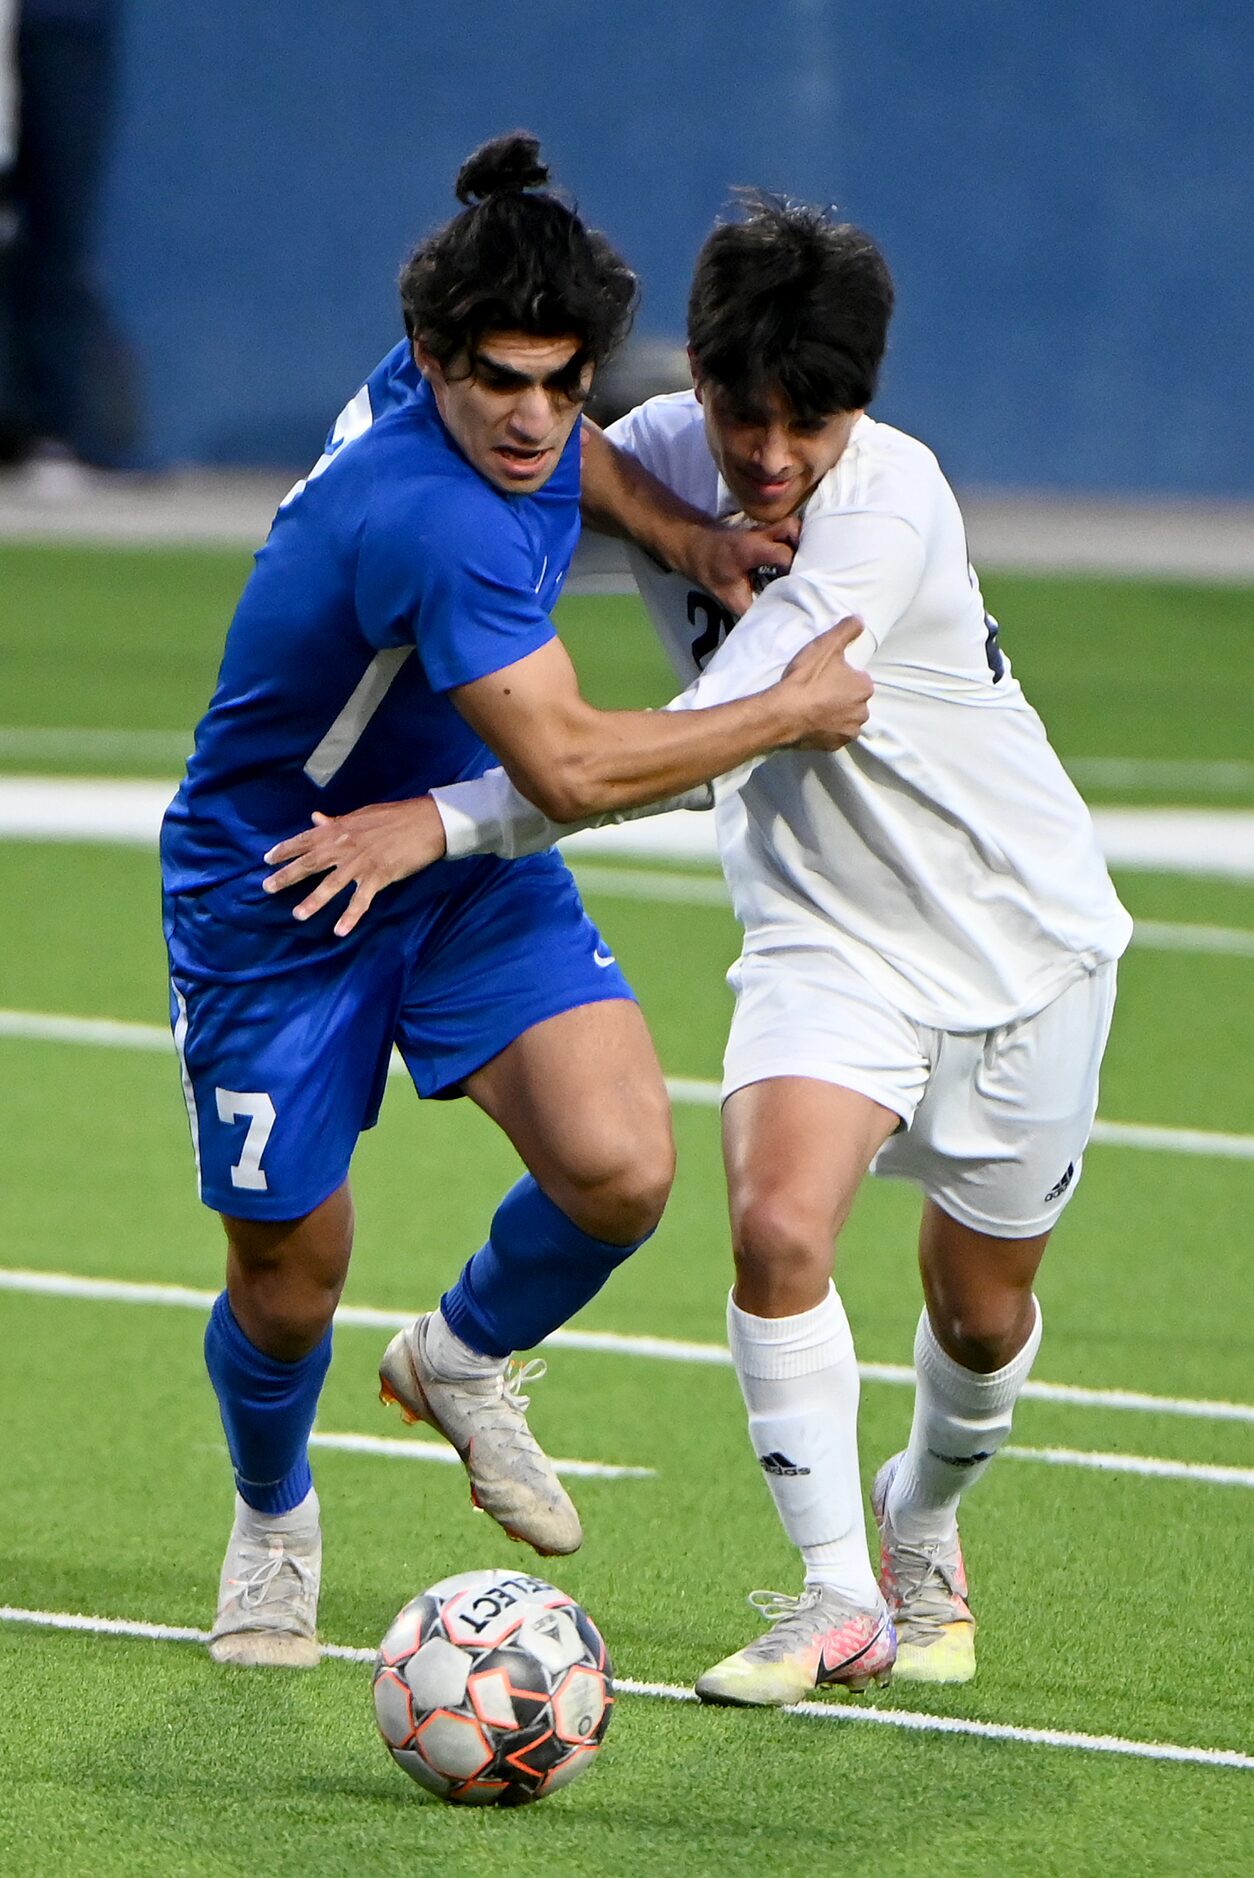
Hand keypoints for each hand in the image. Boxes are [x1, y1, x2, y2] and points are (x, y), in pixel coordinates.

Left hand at [262, 796, 447, 935]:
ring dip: (313, 901)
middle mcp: (344, 845)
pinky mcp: (378, 876)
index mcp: (339, 829)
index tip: (267, 859)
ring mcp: (361, 863)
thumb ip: (337, 821)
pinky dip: (350, 917)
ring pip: (331, 885)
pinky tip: (339, 931)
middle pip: (310, 863)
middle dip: (287, 876)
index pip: (305, 839)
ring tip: (297, 915)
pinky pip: (361, 900)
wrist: (427, 821)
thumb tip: (316, 818)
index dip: (285, 849)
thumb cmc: (396, 816)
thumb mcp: (361, 815)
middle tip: (267, 888)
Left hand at [679, 515, 799, 616]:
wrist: (695, 546)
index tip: (801, 585)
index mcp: (752, 549)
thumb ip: (751, 609)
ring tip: (804, 566)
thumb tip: (773, 624)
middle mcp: (761, 534)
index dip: (796, 569)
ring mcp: (764, 529)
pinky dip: (796, 543)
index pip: (783, 554)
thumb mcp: (729, 596)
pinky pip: (787, 532)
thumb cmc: (711, 570)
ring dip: (802, 543)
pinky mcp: (766, 530)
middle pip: (793, 529)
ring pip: (792, 526)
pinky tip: (797, 560)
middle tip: (808, 571)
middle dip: (805, 548)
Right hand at [776, 617, 872, 749]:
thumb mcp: (826, 646)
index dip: (841, 675)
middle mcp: (863, 712)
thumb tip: (860, 619)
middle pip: (854, 700)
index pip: (859, 678)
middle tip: (818, 691)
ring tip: (813, 707)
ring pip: (845, 718)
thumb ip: (846, 630)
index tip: (825, 675)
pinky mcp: (834, 746)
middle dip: (841, 696)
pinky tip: (811, 720)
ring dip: (835, 713)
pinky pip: (833, 734)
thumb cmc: (806, 679)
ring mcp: (848, 732)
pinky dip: (826, 728)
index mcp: (864, 688)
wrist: (782, 714)